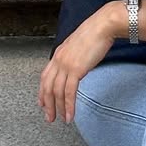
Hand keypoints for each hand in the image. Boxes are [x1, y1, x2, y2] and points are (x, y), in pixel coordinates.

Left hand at [39, 6, 117, 123]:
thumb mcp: (78, 46)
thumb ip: (73, 57)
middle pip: (47, 87)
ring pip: (56, 92)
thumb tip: (76, 66)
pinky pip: (69, 92)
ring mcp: (65, 65)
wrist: (103, 26)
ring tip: (60, 119)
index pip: (45, 77)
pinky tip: (70, 114)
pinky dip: (69, 105)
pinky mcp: (75, 70)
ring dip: (57, 108)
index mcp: (58, 54)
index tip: (43, 103)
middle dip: (47, 104)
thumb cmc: (95, 33)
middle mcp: (58, 60)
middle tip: (49, 117)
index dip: (42, 92)